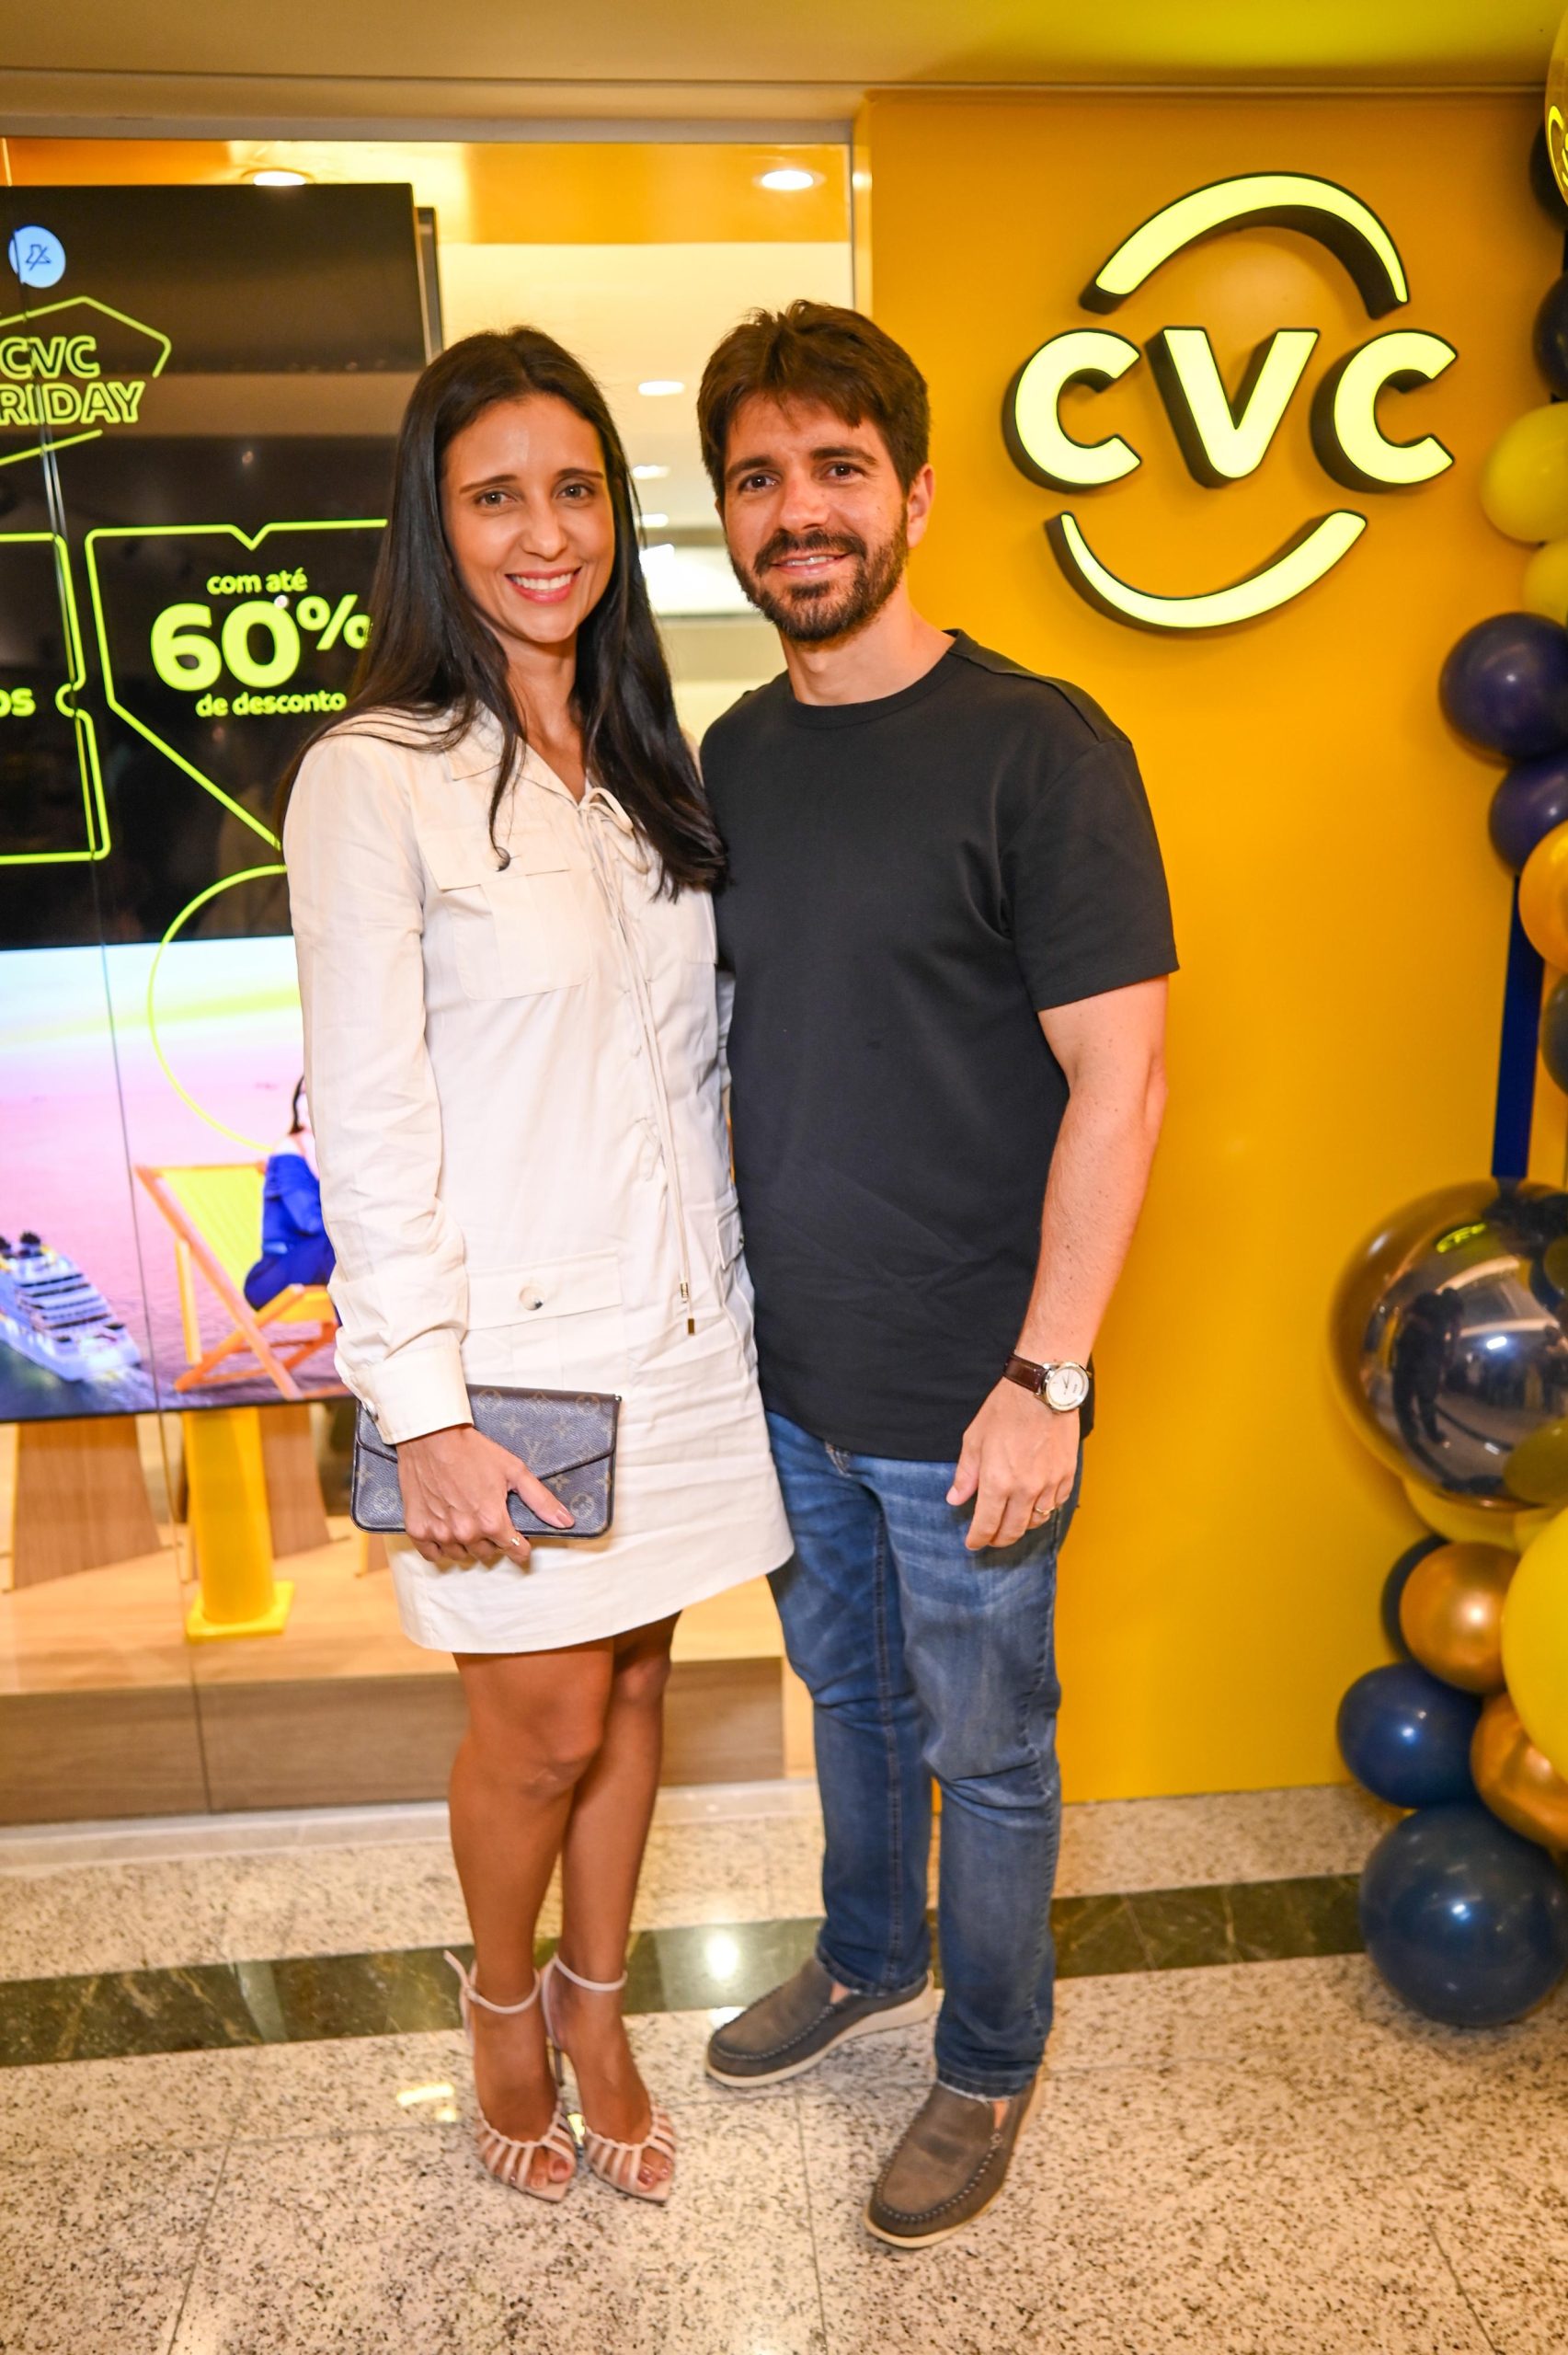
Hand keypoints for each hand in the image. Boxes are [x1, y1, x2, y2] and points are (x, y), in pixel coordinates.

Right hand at [396, 1424, 573, 1565]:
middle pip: (488, 1553)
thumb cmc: (473, 1450)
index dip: (521, 1545)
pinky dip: (441, 1546)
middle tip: (488, 1517)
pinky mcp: (418, 1530)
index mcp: (491, 1521)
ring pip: (462, 1554)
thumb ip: (541, 1500)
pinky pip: (433, 1554)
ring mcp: (440, 1533)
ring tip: (467, 1518)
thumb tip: (566, 1521)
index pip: (515, 1551)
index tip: (519, 1539)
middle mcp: (466, 1533)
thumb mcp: (514, 1470)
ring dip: (468, 1543)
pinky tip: (446, 1528)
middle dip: (493, 1540)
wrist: (431, 1437)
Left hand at [947, 1381, 1077, 1552]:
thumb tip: (955, 1499)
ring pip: (1035, 1521)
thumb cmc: (1005, 1410)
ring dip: (1021, 1526)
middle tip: (990, 1538)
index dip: (977, 1539)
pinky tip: (1034, 1504)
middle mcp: (1024, 1489)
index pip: (986, 1526)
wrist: (1043, 1390)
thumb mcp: (974, 1440)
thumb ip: (966, 1475)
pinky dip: (1042, 1510)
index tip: (972, 1543)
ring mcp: (1048, 1484)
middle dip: (998, 1539)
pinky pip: (1054, 1505)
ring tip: (1011, 1521)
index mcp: (997, 1482)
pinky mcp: (1066, 1476)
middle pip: (1012, 1531)